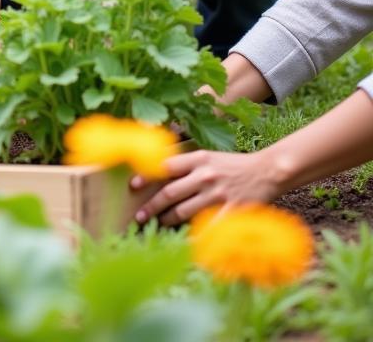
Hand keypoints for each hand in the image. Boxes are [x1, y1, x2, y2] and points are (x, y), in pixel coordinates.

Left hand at [131, 149, 281, 225]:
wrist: (266, 171)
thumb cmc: (232, 165)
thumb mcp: (208, 156)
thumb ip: (185, 163)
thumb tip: (157, 169)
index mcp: (198, 159)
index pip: (165, 166)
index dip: (147, 176)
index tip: (132, 185)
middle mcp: (205, 175)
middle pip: (170, 192)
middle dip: (152, 206)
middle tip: (139, 215)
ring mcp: (218, 194)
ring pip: (184, 211)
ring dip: (168, 220)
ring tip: (159, 224)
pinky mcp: (231, 210)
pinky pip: (207, 227)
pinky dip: (194, 236)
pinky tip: (184, 243)